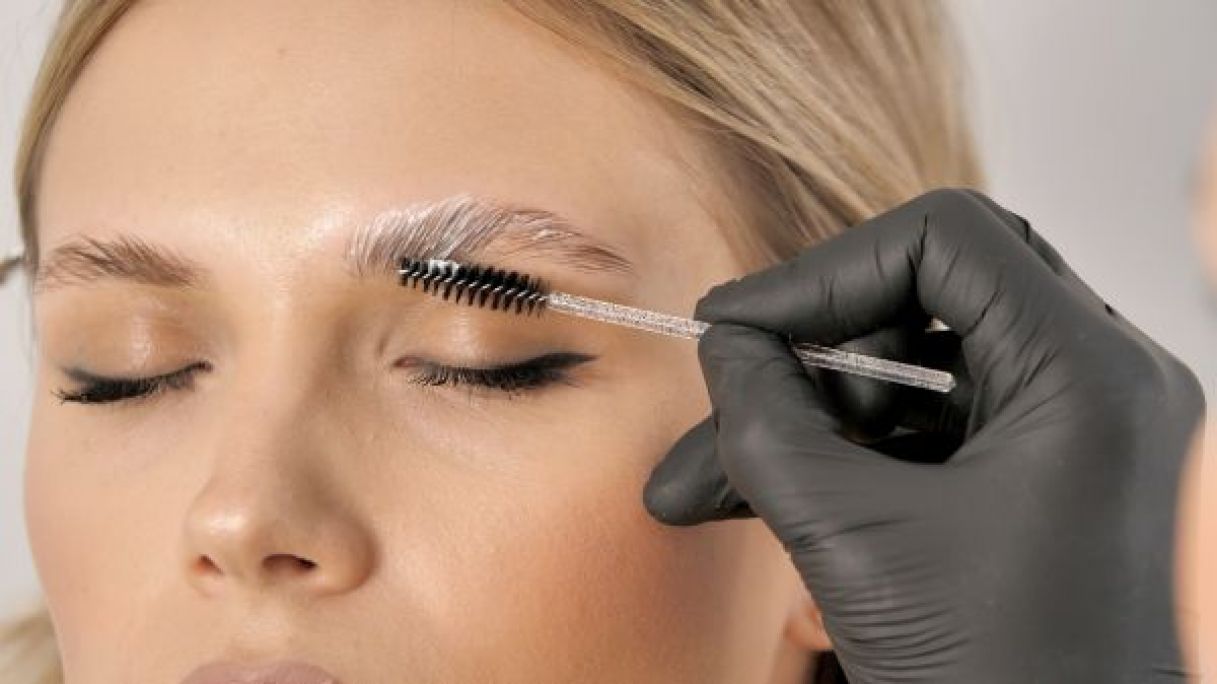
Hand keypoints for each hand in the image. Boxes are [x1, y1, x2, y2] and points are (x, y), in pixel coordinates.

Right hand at [644, 189, 1205, 682]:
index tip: (734, 325)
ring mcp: (1076, 431)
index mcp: (1088, 375)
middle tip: (736, 383)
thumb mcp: (848, 536)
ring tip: (706, 483)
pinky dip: (848, 455)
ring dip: (811, 418)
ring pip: (916, 372)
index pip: (944, 239)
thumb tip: (727, 338)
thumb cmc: (991, 679)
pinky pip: (931, 430)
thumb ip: (767, 417)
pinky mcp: (1043, 476)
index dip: (821, 272)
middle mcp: (1101, 384)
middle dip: (817, 346)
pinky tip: (752, 496)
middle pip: (931, 294)